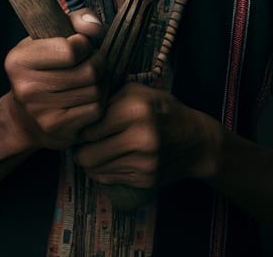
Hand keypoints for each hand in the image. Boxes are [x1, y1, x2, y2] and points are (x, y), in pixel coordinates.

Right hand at [4, 33, 105, 149]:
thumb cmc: (39, 69)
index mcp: (19, 61)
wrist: (23, 118)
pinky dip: (99, 100)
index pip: (70, 50)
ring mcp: (43, 113)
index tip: (79, 45)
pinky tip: (89, 95)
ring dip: (101, 81)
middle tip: (92, 60)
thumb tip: (95, 26)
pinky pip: (96, 109)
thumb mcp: (44, 38)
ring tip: (91, 77)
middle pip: (88, 71)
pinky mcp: (59, 130)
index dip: (83, 44)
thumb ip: (73, 20)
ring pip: (96, 90)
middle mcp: (27, 88)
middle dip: (97, 62)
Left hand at [74, 82, 216, 189]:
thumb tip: (75, 109)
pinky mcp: (146, 180)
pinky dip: (104, 170)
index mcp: (134, 109)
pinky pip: (108, 179)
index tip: (80, 125)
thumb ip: (106, 98)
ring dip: (91, 161)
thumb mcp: (136, 92)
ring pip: (94, 169)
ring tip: (97, 148)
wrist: (196, 141)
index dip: (79, 128)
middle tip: (84, 141)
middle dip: (80, 148)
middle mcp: (140, 138)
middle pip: (86, 154)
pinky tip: (112, 158)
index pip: (87, 128)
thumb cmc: (160, 110)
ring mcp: (144, 163)